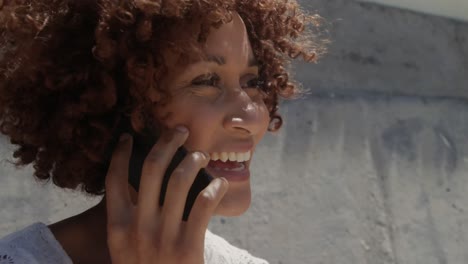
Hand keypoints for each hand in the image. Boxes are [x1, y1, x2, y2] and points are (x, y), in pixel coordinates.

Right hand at [105, 127, 228, 263]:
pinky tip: (220, 183)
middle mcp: (138, 226)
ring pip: (180, 180)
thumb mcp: (125, 248)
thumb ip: (129, 218)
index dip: (122, 152)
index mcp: (118, 226)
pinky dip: (215, 189)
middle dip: (167, 142)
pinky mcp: (189, 245)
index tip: (131, 136)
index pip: (114, 178)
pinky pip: (204, 205)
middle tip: (180, 130)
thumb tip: (140, 183)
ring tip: (201, 156)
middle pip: (152, 169)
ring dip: (193, 161)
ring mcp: (163, 236)